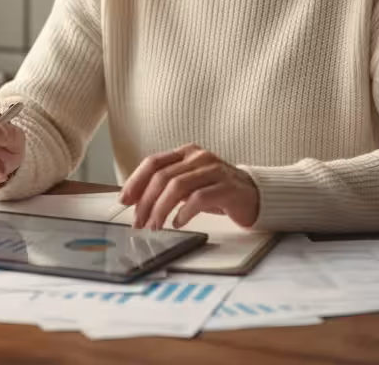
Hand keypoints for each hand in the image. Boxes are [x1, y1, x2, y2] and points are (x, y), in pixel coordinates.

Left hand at [119, 144, 259, 229]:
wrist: (255, 196)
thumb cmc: (217, 191)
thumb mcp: (189, 185)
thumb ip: (166, 188)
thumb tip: (136, 202)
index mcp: (186, 153)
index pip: (153, 162)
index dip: (135, 181)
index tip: (124, 201)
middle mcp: (199, 157)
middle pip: (162, 176)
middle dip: (145, 202)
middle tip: (139, 222)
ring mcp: (214, 169)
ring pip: (177, 186)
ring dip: (161, 209)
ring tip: (155, 226)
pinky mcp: (227, 186)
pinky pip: (199, 198)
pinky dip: (184, 212)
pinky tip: (178, 223)